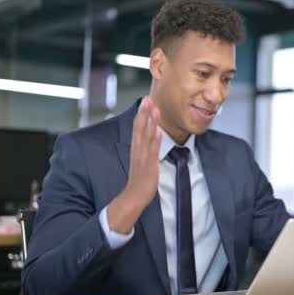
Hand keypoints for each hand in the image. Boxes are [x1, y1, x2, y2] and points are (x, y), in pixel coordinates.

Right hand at [107, 96, 161, 233]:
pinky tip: (159, 131)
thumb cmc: (140, 179)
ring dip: (150, 122)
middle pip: (140, 128)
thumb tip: (155, 131)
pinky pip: (153, 152)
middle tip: (148, 97)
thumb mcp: (143, 159)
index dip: (142, 113)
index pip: (138, 127)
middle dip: (145, 112)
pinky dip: (155, 141)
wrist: (134, 197)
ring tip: (154, 109)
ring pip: (146, 137)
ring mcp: (143, 158)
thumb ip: (148, 145)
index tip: (146, 99)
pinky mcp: (149, 166)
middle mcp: (138, 151)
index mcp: (137, 149)